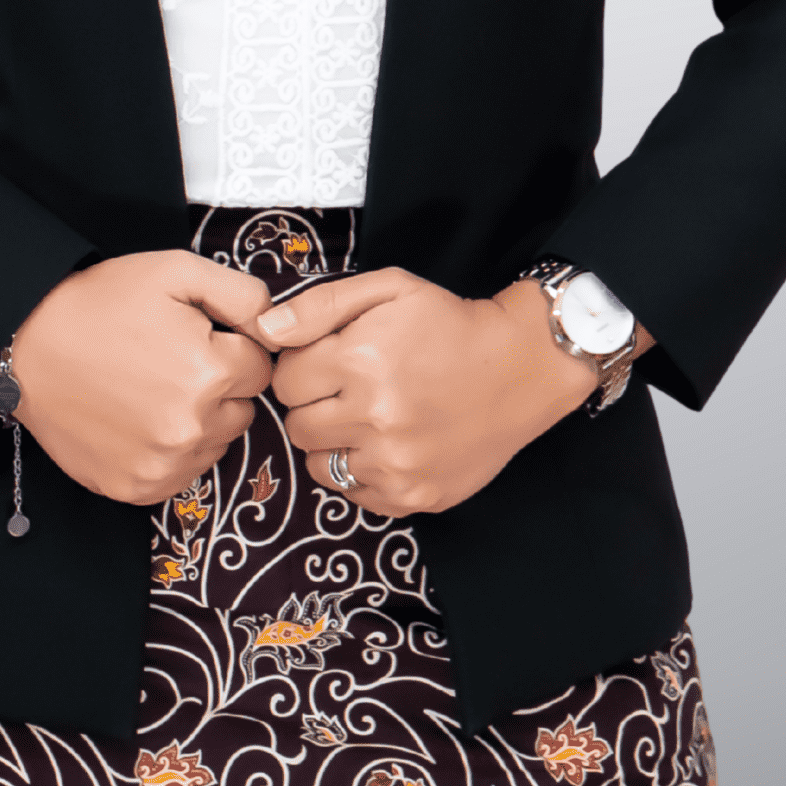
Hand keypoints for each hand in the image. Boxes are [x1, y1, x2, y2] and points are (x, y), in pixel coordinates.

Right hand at [5, 251, 274, 506]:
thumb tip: (276, 323)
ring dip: (199, 420)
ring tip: (152, 387)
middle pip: (242, 409)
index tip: (198, 336)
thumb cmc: (102, 304)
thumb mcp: (175, 272)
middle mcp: (191, 427)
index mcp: (209, 372)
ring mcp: (163, 464)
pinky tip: (139, 418)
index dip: (232, 346)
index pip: (260, 367)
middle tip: (172, 360)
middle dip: (220, 385)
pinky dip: (170, 451)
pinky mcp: (136, 488)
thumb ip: (241, 293)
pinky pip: (182, 474)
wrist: (28, 346)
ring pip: (215, 444)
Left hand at [255, 269, 602, 514]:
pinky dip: (362, 471)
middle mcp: (375, 418)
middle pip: (297, 425)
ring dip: (333, 441)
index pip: (284, 380)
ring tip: (369, 415)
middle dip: (314, 404)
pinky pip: (354, 494)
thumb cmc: (448, 322)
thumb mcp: (388, 289)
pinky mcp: (413, 496)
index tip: (331, 359)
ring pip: (319, 465)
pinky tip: (389, 442)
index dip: (304, 366)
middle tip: (350, 386)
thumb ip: (319, 306)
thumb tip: (264, 330)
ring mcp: (395, 464)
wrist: (521, 368)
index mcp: (360, 361)